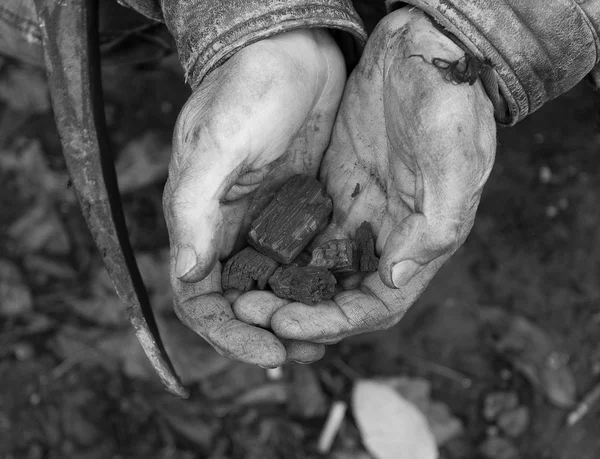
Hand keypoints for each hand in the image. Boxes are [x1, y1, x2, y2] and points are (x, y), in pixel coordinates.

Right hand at [163, 29, 345, 365]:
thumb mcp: (218, 144)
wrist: (292, 50)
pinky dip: (318, 286)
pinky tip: (341, 298)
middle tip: (305, 354)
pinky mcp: (300, 210)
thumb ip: (195, 208)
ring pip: (275, 288)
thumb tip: (188, 272)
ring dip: (296, 317)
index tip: (267, 349)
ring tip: (326, 339)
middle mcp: (229, 229)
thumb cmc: (248, 88)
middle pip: (240, 302)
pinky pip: (305, 260)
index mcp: (200, 220)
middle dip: (267, 333)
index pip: (202, 297)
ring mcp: (266, 222)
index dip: (229, 332)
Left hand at [236, 8, 496, 342]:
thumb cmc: (448, 103)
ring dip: (284, 285)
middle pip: (340, 294)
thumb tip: (395, 278)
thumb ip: (435, 224)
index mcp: (420, 240)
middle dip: (298, 311)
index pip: (376, 304)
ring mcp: (360, 213)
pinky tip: (249, 253)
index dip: (331, 322)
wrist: (424, 51)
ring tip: (243, 292)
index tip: (284, 325)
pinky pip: (306, 230)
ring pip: (318, 267)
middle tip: (250, 311)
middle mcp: (388, 236)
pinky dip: (281, 248)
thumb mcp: (454, 159)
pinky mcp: (338, 188)